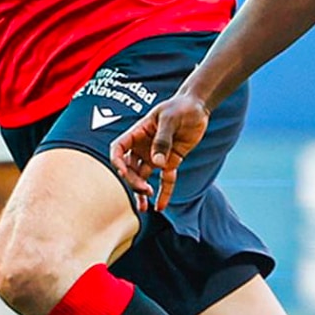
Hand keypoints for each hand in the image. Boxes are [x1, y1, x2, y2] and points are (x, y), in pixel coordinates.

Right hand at [109, 94, 210, 211]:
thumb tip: (158, 163)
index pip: (118, 150)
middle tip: (144, 190)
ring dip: (141, 192)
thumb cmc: (180, 107)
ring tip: (143, 208)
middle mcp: (143, 147)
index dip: (117, 162)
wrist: (198, 107)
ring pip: (143, 177)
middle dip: (133, 181)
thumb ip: (163, 140)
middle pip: (129, 168)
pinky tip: (160, 207)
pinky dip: (164, 193)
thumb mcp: (170, 119)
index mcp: (138, 133)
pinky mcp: (171, 161)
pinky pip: (165, 180)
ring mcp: (156, 155)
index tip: (122, 173)